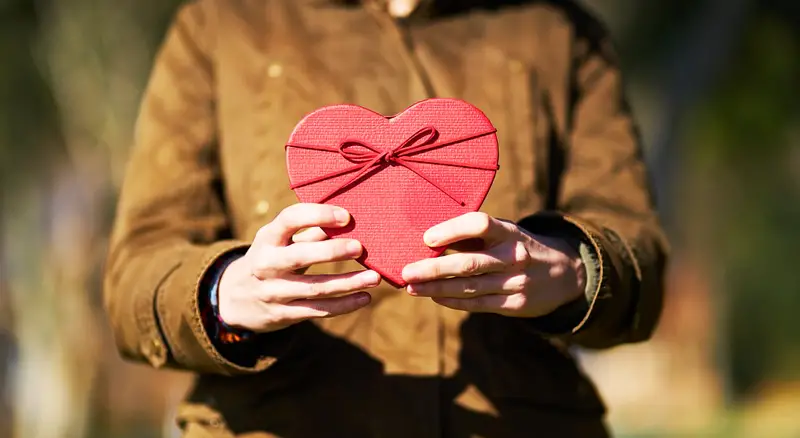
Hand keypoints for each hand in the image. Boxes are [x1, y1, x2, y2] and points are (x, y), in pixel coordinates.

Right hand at [218, 203, 380, 332]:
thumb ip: (310, 231)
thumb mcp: (281, 241)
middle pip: (300, 256)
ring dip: (348, 283)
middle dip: (332, 251)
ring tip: (374, 277)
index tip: (346, 216)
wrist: (236, 297)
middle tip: (360, 248)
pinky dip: (343, 305)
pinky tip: (364, 298)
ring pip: (315, 288)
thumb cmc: (272, 258)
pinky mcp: (282, 314)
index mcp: (267, 238)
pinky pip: (317, 310)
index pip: (290, 219)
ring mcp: (273, 291)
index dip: (317, 215)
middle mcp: (266, 264)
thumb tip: (348, 220)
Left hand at [401, 212, 585, 317]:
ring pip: (469, 287)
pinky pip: (478, 304)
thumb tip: (428, 238)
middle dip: (433, 268)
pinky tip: (433, 296)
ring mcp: (516, 283)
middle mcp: (514, 257)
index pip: (481, 225)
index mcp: (510, 232)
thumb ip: (473, 235)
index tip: (427, 238)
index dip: (452, 229)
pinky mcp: (515, 305)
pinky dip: (452, 301)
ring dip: (436, 288)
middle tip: (406, 272)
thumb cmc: (519, 246)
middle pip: (468, 263)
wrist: (566, 274)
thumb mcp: (505, 233)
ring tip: (411, 287)